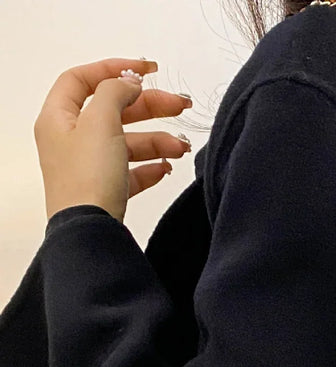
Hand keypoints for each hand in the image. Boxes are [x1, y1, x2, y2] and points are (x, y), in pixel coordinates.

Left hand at [34, 57, 192, 222]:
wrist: (90, 232)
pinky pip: (131, 172)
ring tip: (181, 148)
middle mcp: (71, 140)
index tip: (147, 71)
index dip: (114, 69)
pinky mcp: (105, 191)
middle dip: (148, 107)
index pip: (83, 79)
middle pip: (113, 110)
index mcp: (59, 118)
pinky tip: (167, 168)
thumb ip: (115, 93)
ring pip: (127, 142)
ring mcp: (89, 167)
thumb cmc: (87, 179)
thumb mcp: (100, 122)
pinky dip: (151, 167)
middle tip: (179, 105)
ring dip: (157, 141)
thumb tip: (128, 81)